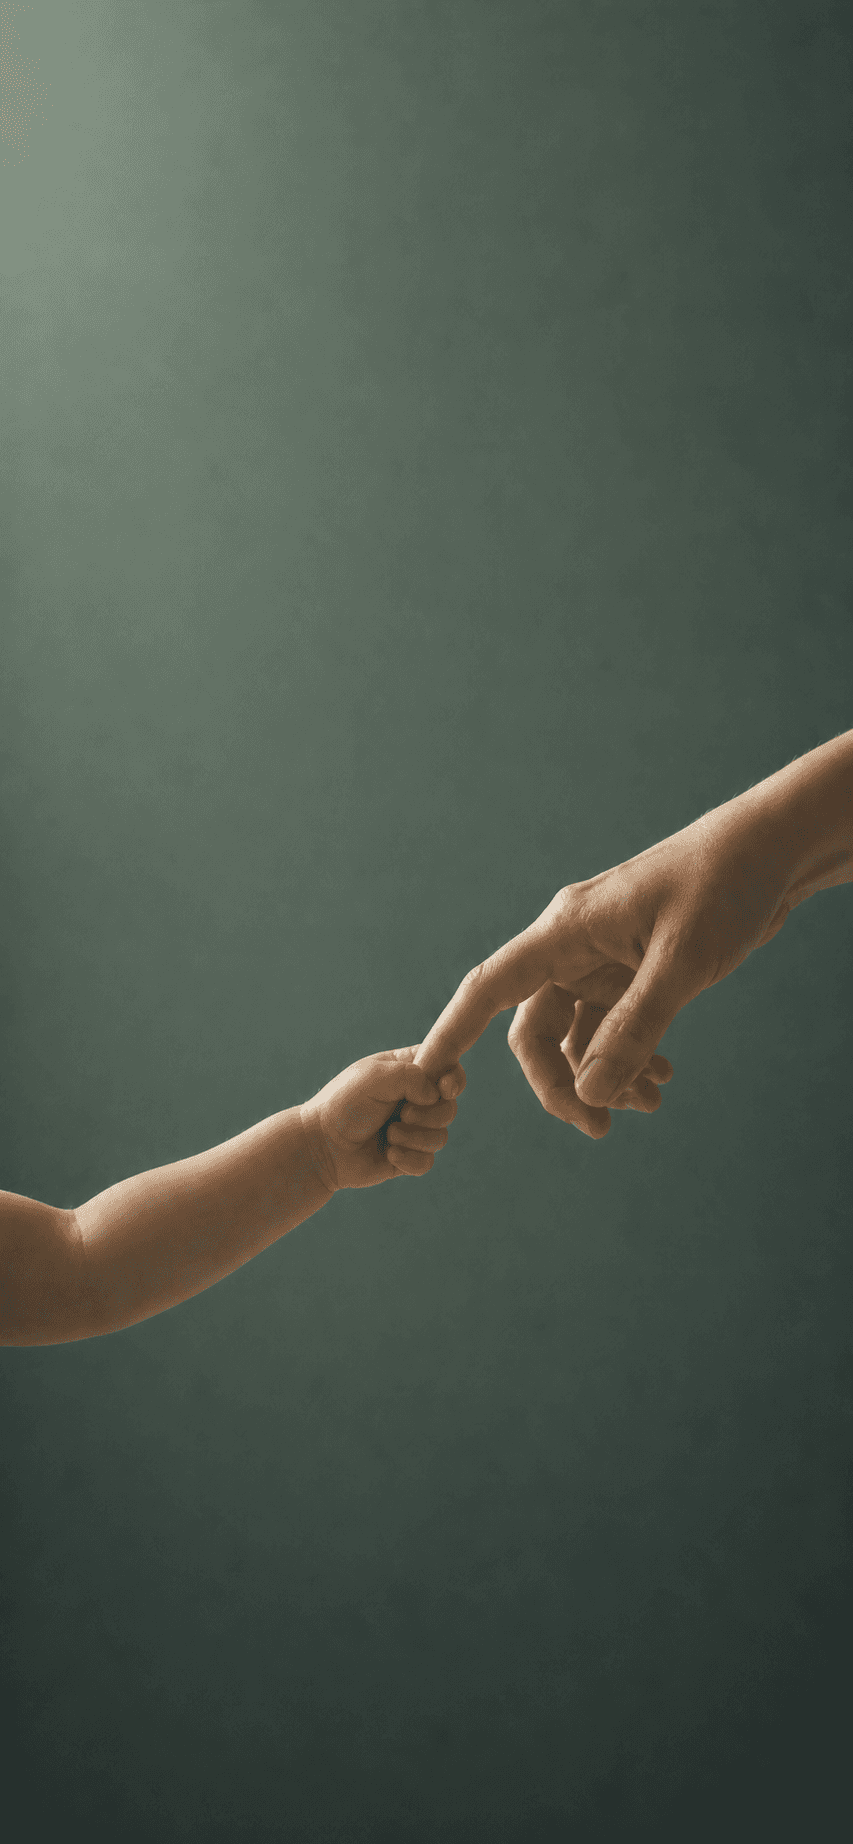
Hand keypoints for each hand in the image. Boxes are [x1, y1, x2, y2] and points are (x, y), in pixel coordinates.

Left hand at [300, 1045, 465, 1190]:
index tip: (444, 1088)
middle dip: (427, 1114)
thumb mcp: (375, 1077)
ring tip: (387, 1135)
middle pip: (449, 1107)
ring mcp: (413, 1130)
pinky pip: (427, 1162)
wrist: (321, 1145)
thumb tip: (436, 1095)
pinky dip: (408, 1159)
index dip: (454, 1079)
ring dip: (414, 1137)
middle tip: (401, 1114)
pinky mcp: (408, 1157)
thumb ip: (412, 1076)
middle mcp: (415, 1099)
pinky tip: (388, 1154)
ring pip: (441, 1137)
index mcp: (409, 1071)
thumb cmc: (344, 1103)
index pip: (448, 1069)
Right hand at [410, 800, 792, 1137]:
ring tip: (650, 1104)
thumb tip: (591, 1097)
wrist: (772, 851)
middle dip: (560, 1083)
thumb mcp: (682, 964)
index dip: (454, 1029)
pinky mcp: (631, 969)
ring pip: (576, 1035)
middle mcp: (573, 945)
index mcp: (566, 930)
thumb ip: (635, 1030)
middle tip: (600, 1129)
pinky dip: (627, 1057)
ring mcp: (601, 959)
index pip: (492, 986)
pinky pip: (609, 1026)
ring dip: (602, 1077)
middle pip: (534, 1029)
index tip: (425, 1071)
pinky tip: (661, 1078)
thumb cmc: (724, 888)